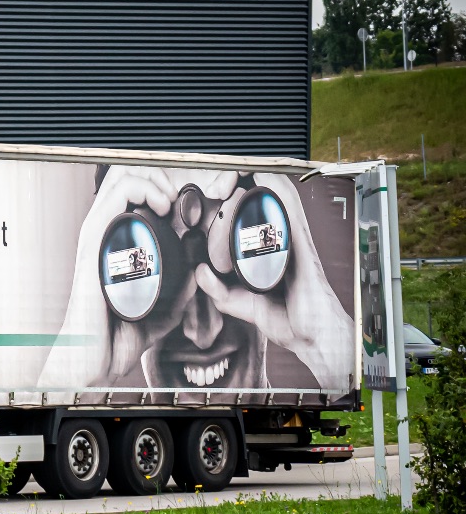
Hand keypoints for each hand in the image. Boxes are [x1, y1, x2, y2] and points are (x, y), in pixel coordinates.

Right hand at [39, 166, 183, 389]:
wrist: (95, 356)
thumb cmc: (120, 335)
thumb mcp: (164, 309)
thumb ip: (181, 291)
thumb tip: (201, 273)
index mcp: (119, 245)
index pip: (137, 196)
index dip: (166, 187)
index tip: (191, 203)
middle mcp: (106, 235)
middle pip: (127, 177)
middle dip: (160, 174)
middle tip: (183, 195)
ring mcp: (99, 236)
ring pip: (120, 178)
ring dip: (152, 177)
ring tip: (172, 197)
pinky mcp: (94, 242)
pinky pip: (114, 198)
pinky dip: (142, 188)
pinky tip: (162, 203)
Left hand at [193, 173, 354, 390]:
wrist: (314, 336)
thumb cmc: (287, 318)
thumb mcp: (241, 304)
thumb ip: (218, 289)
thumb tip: (199, 271)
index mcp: (264, 250)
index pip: (246, 214)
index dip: (227, 199)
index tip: (205, 196)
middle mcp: (279, 240)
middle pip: (258, 199)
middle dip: (233, 184)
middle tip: (212, 186)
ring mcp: (291, 240)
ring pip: (274, 197)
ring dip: (251, 181)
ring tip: (228, 176)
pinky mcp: (300, 245)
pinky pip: (291, 210)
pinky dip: (277, 190)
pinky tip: (262, 177)